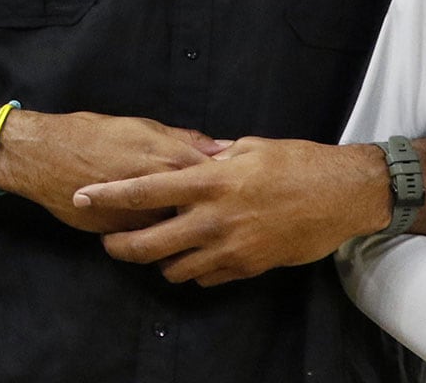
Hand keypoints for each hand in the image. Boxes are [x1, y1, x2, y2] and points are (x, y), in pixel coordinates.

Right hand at [0, 109, 226, 233]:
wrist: (42, 157)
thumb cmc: (89, 133)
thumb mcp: (139, 126)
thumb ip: (182, 139)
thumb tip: (221, 148)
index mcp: (170, 158)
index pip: (218, 177)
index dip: (230, 183)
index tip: (236, 187)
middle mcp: (162, 190)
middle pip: (204, 210)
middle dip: (213, 214)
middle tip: (218, 213)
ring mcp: (143, 215)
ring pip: (179, 230)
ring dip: (186, 229)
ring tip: (192, 227)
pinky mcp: (123, 232)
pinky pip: (151, 237)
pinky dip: (158, 235)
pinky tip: (158, 230)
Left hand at [74, 137, 390, 286]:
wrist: (345, 194)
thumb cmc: (299, 162)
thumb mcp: (250, 147)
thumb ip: (215, 156)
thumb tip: (196, 154)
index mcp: (209, 181)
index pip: (144, 191)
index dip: (107, 196)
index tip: (81, 196)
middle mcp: (214, 217)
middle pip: (149, 243)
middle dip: (120, 246)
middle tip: (109, 242)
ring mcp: (232, 247)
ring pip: (175, 269)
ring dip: (160, 261)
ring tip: (156, 249)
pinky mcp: (250, 267)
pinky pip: (208, 278)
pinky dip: (195, 271)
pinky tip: (196, 258)